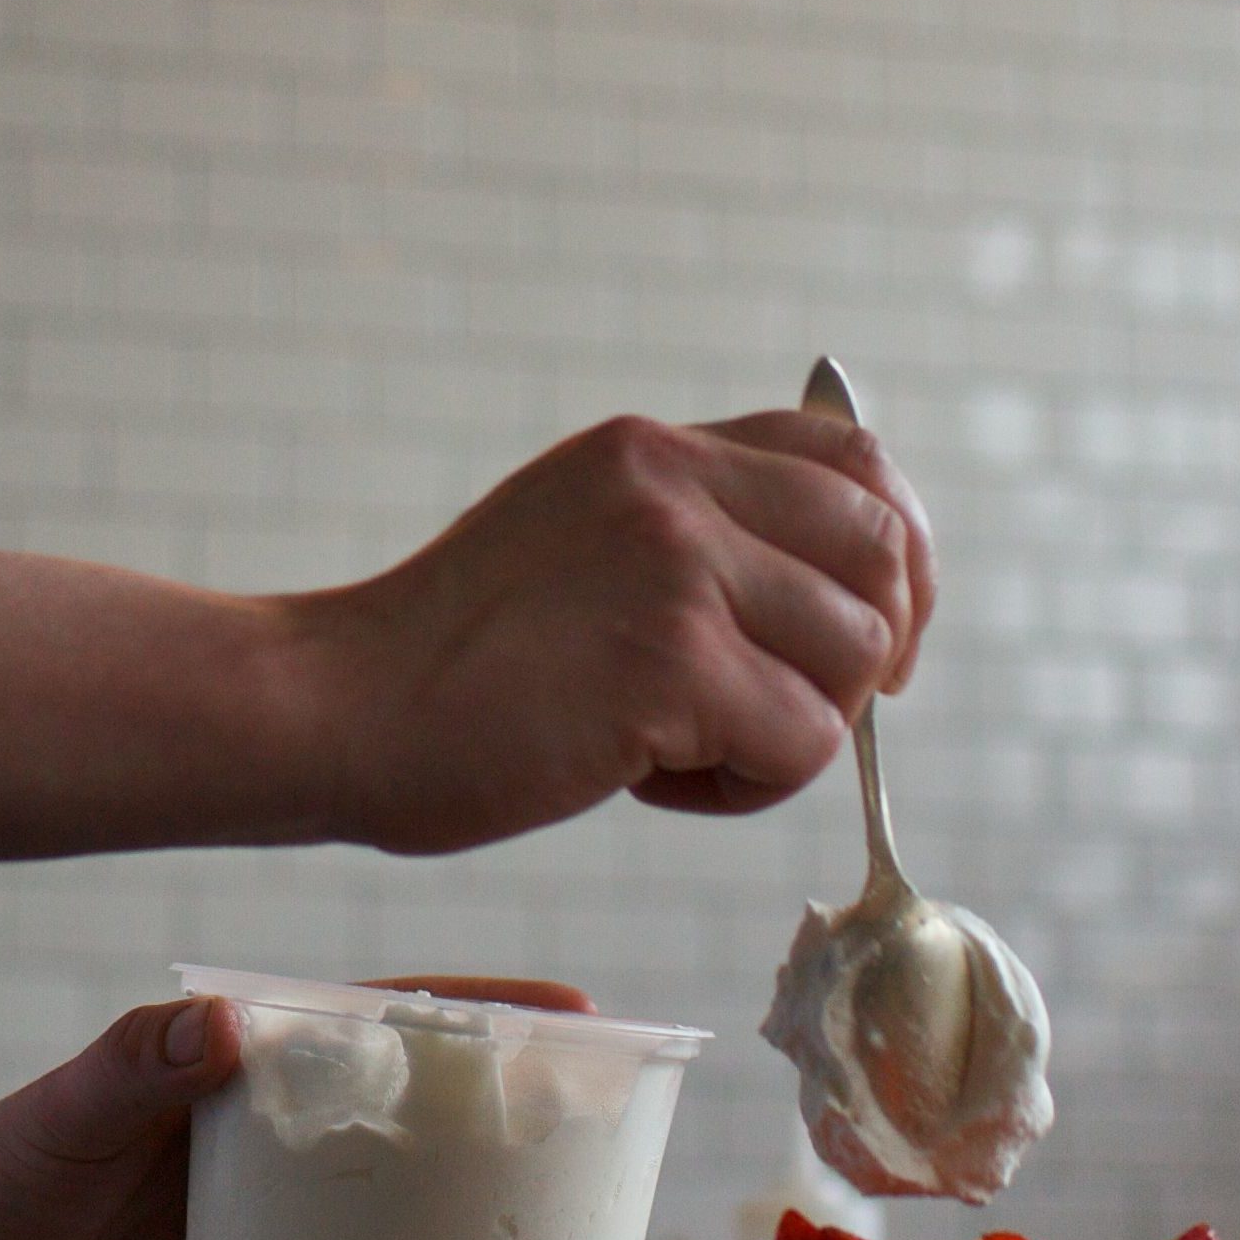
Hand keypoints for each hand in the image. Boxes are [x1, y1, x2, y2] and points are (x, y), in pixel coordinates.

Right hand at [287, 410, 934, 855]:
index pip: (851, 456)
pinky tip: (649, 782)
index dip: (899, 550)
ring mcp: (677, 566)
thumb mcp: (576, 536)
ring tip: (684, 753)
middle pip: (883, 552)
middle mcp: (675, 485)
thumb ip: (686, 533)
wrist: (340, 707)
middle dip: (876, 651)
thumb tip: (835, 597)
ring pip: (853, 658)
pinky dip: (745, 789)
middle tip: (801, 714)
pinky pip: (801, 744)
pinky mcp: (672, 661)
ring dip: (793, 732)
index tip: (878, 631)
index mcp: (655, 450)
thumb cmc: (453, 660)